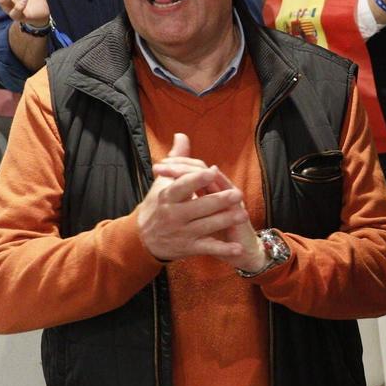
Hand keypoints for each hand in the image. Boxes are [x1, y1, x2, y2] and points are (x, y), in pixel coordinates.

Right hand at [135, 131, 251, 263]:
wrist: (142, 240)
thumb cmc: (158, 206)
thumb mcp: (163, 183)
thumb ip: (177, 160)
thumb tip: (182, 135)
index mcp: (167, 197)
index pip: (182, 186)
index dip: (197, 179)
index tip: (213, 172)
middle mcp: (173, 215)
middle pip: (199, 206)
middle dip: (219, 201)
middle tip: (238, 194)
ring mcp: (181, 232)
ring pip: (207, 226)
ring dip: (226, 221)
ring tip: (243, 214)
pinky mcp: (188, 248)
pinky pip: (208, 249)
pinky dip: (224, 250)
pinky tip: (238, 248)